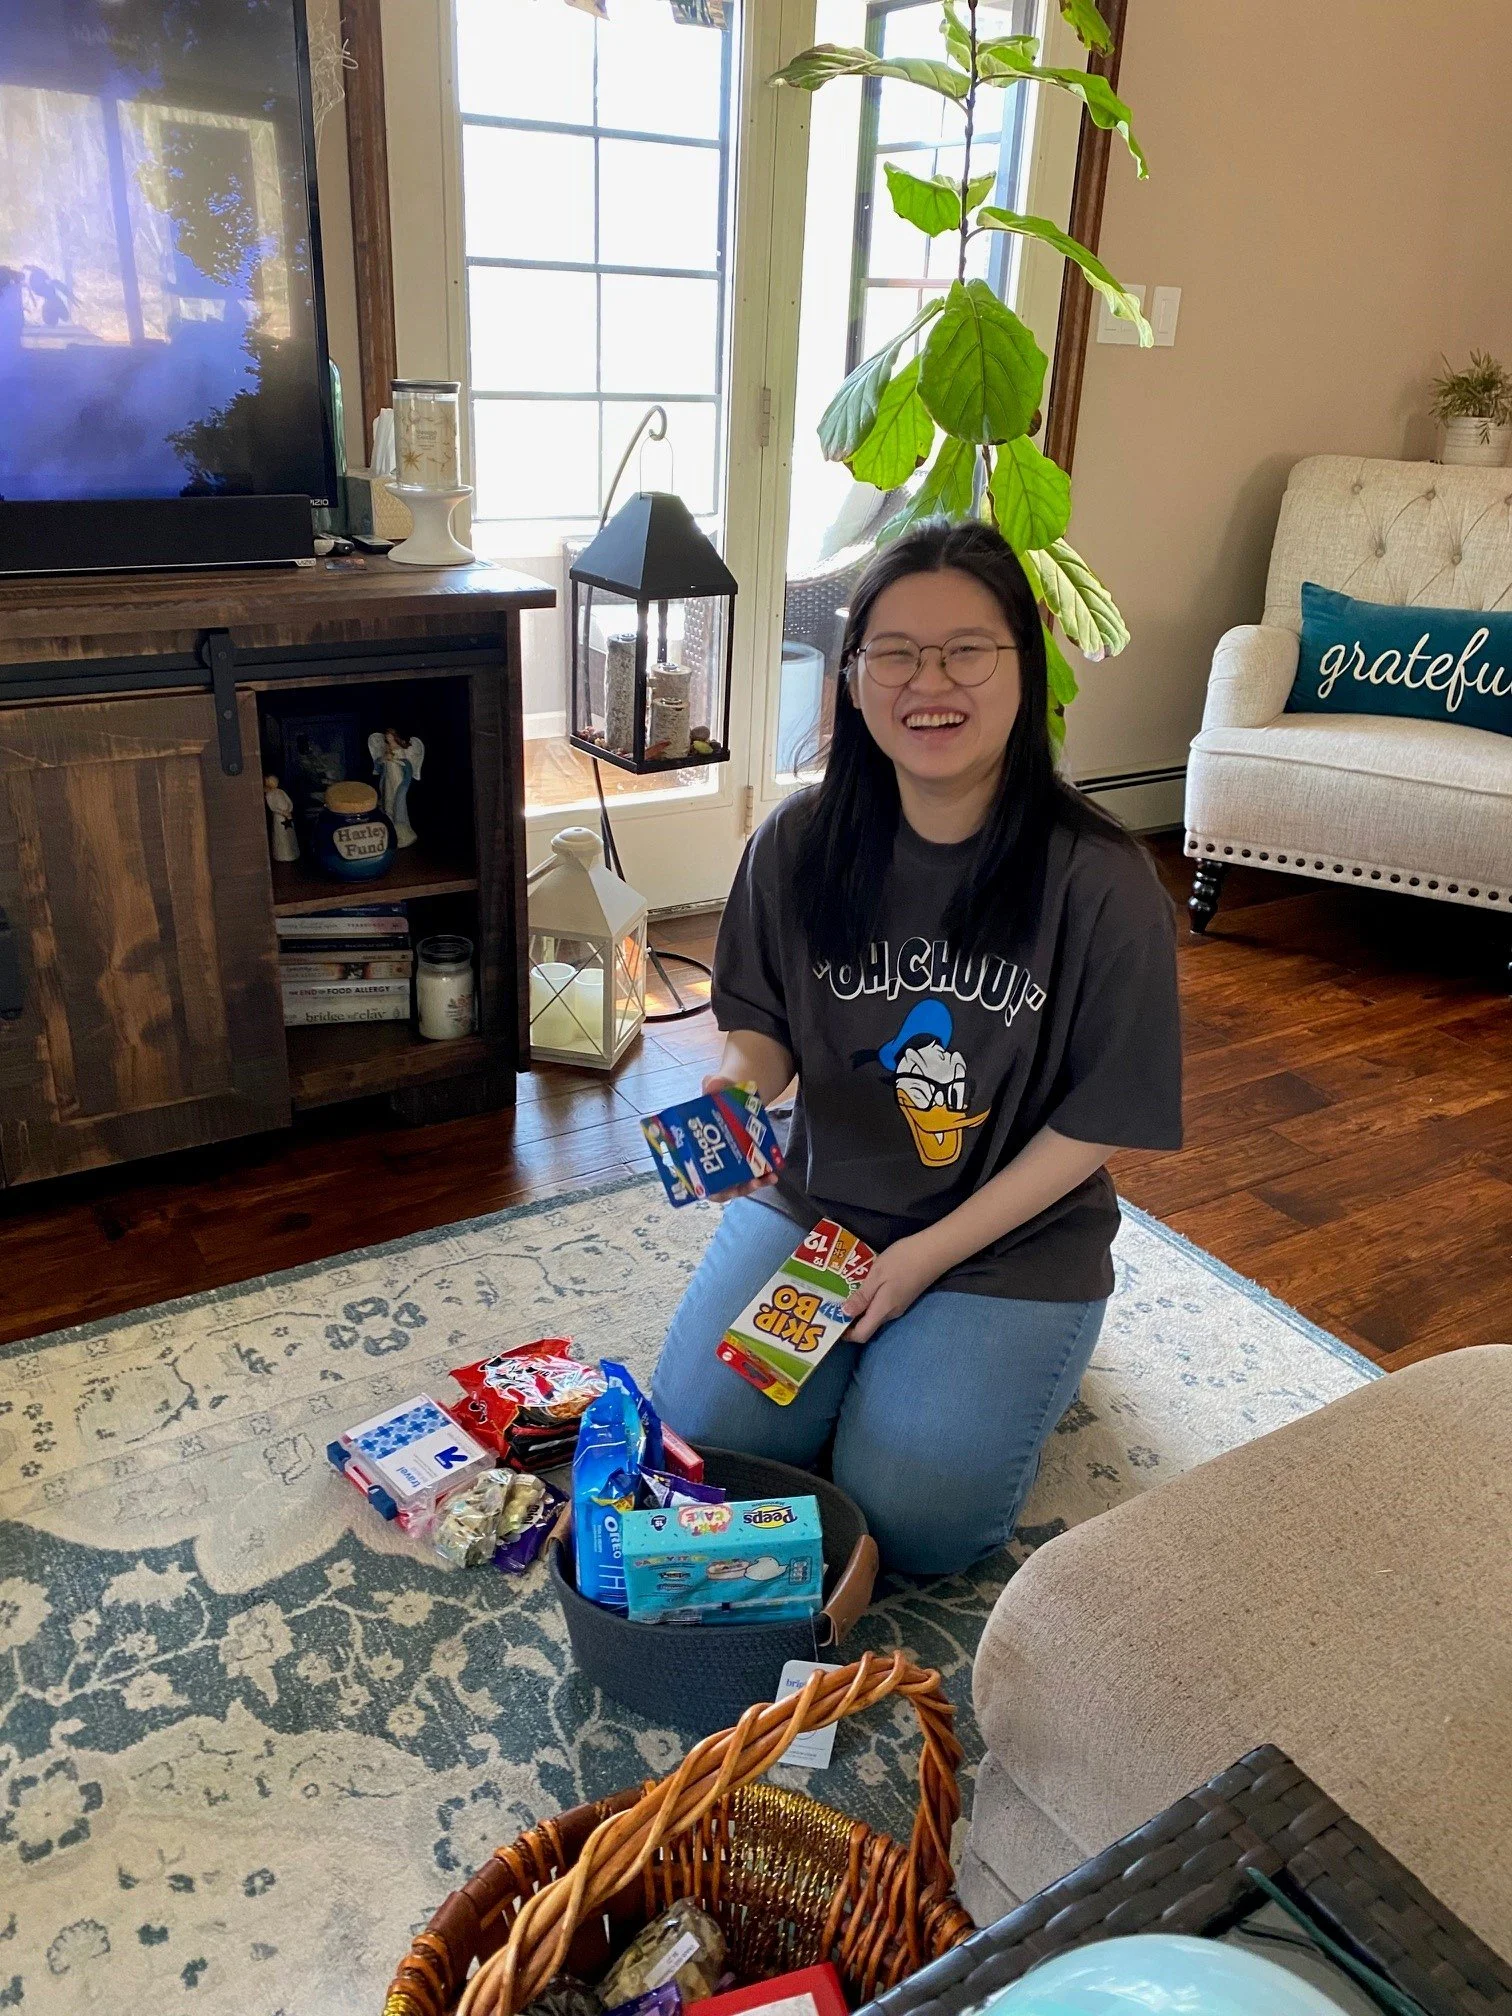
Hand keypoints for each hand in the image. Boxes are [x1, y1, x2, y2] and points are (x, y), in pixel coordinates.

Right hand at [701, 1074, 777, 1201]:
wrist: (736, 1091)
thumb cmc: (719, 1092)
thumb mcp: (717, 1086)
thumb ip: (713, 1085)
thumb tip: (711, 1085)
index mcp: (694, 1146)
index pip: (694, 1176)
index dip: (705, 1185)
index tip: (719, 1188)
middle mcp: (709, 1159)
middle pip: (718, 1185)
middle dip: (734, 1188)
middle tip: (751, 1182)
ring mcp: (727, 1162)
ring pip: (736, 1183)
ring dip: (752, 1184)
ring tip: (769, 1178)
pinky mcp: (744, 1160)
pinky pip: (751, 1174)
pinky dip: (762, 1176)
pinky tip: (774, 1171)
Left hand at [841, 1232, 944, 1343]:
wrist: (933, 1251)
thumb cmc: (903, 1260)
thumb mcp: (877, 1275)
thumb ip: (861, 1296)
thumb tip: (844, 1314)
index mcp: (883, 1310)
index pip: (862, 1335)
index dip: (846, 1334)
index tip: (832, 1322)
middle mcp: (891, 1313)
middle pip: (867, 1326)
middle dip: (849, 1320)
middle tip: (832, 1304)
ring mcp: (898, 1305)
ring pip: (874, 1315)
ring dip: (859, 1308)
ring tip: (843, 1294)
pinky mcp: (902, 1296)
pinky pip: (881, 1305)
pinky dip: (869, 1300)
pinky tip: (862, 1287)